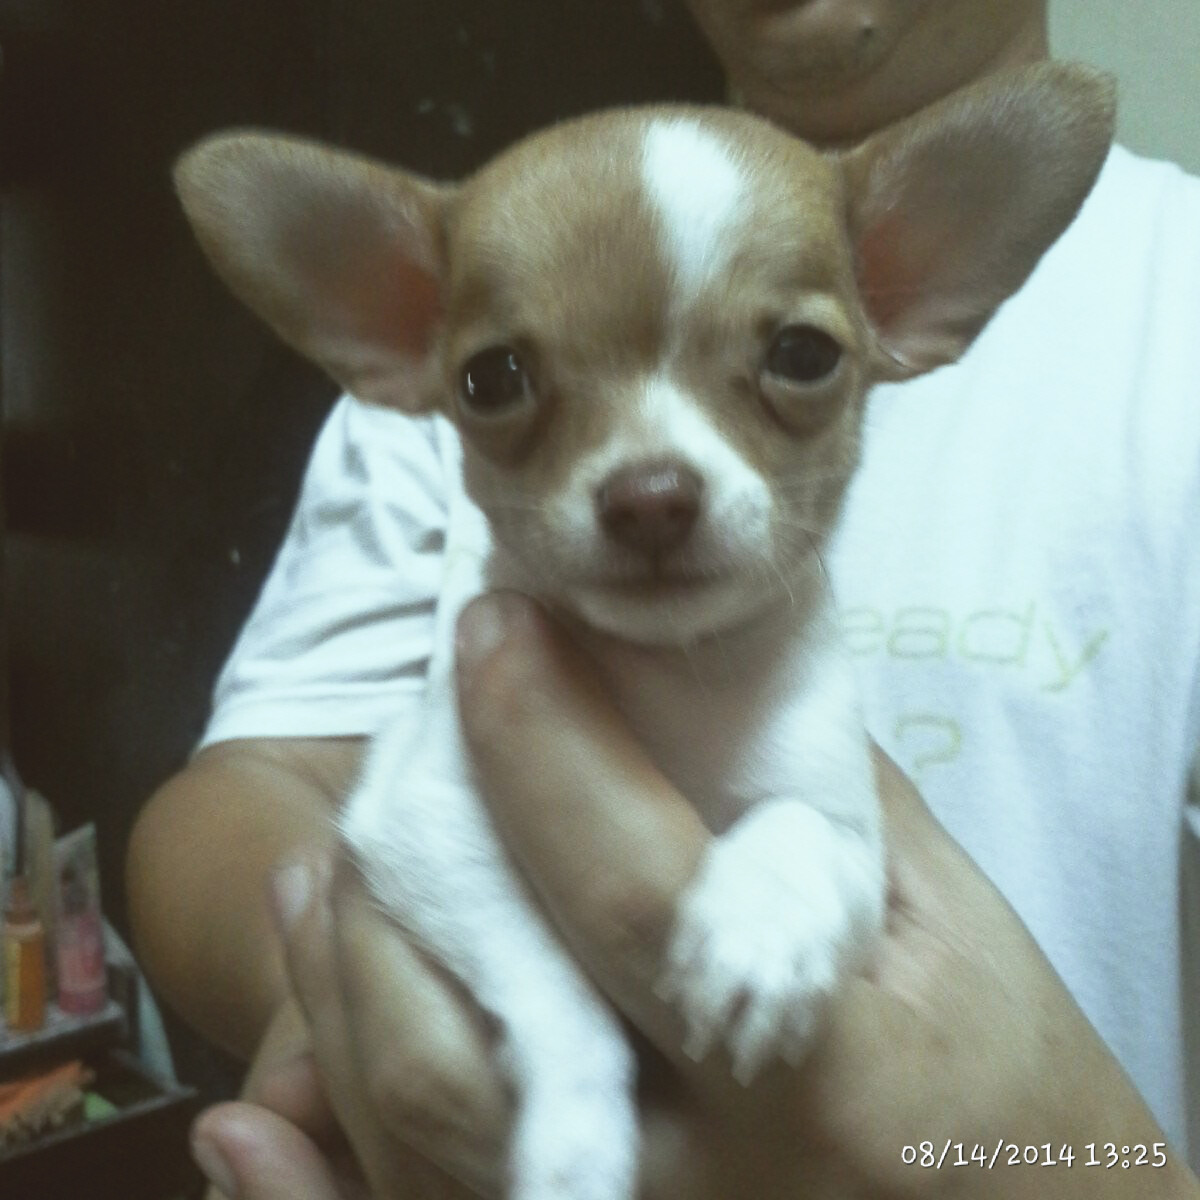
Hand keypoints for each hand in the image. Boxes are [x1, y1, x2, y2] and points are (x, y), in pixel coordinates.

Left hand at [192, 591, 1197, 1198]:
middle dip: (416, 863)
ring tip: (318, 875)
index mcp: (817, 1068)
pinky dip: (314, 1195)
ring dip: (345, 987)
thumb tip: (671, 678)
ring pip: (427, 1135)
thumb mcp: (944, 920)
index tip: (494, 629)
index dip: (543, 749)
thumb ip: (806, 806)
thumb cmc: (1003, 1070)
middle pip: (487, 1034)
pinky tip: (246, 1128)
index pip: (633, 896)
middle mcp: (702, 1186)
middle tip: (402, 740)